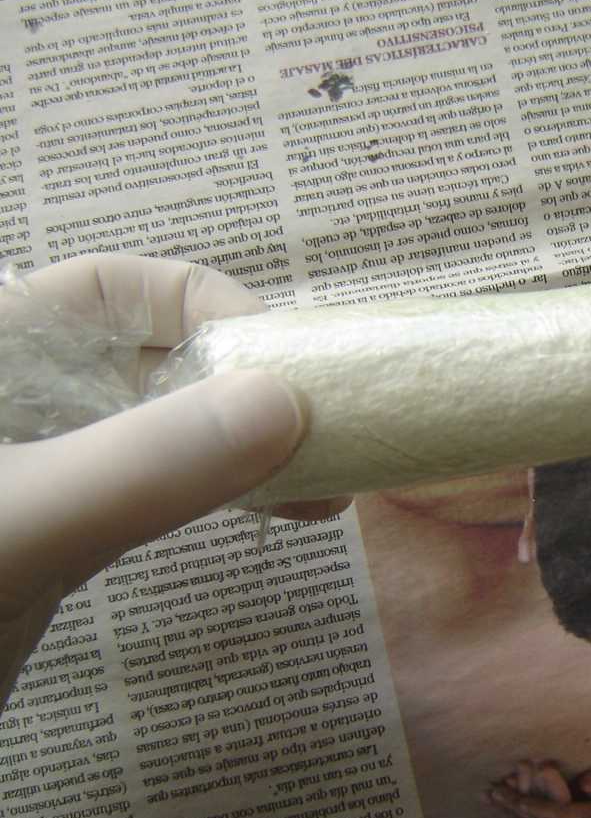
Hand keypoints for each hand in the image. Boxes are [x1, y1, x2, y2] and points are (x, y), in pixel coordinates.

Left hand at [0, 254, 348, 703]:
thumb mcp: (16, 527)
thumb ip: (139, 465)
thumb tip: (285, 405)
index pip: (105, 290)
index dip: (198, 303)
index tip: (277, 365)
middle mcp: (23, 395)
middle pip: (153, 351)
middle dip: (247, 379)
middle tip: (330, 419)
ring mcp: (48, 461)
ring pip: (170, 421)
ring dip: (253, 442)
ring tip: (331, 474)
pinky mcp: (71, 520)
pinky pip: (166, 481)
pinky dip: (229, 490)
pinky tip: (290, 510)